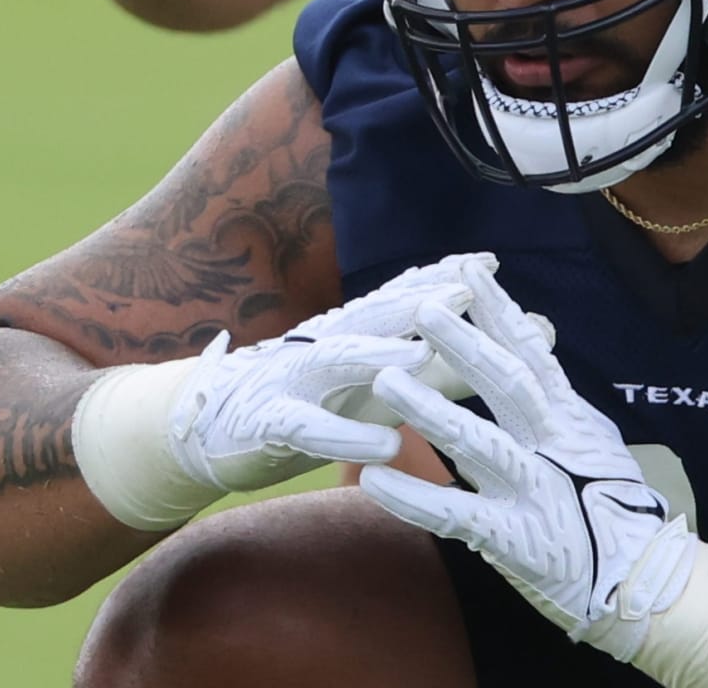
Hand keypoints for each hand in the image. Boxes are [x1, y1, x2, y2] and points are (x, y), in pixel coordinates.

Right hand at [72, 252, 491, 530]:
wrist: (203, 426)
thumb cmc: (309, 401)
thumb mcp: (374, 383)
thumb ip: (435, 369)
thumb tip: (503, 348)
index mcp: (352, 333)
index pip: (400, 299)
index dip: (441, 279)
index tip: (489, 263)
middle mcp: (326, 345)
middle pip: (377, 315)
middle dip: (422, 299)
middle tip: (468, 289)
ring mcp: (294, 379)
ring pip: (339, 361)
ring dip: (378, 355)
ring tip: (420, 356)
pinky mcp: (268, 423)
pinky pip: (307, 427)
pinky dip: (344, 434)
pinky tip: (383, 444)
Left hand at [360, 261, 695, 662]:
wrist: (646, 578)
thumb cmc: (614, 504)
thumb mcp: (591, 437)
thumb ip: (556, 396)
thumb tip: (534, 343)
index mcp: (567, 417)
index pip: (531, 351)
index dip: (499, 309)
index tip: (468, 269)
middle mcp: (553, 445)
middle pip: (507, 383)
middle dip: (465, 342)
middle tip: (424, 308)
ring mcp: (535, 490)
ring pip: (479, 443)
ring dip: (431, 409)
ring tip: (387, 380)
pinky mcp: (515, 539)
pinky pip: (457, 516)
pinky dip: (414, 498)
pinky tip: (373, 481)